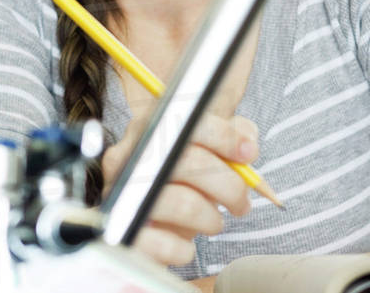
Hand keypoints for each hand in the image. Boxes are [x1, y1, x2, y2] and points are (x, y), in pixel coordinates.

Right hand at [102, 112, 258, 266]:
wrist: (139, 221)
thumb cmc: (178, 183)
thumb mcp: (205, 151)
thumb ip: (229, 133)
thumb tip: (246, 140)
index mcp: (148, 131)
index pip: (186, 121)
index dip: (224, 136)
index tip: (247, 154)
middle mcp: (128, 157)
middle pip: (190, 161)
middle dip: (229, 186)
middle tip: (241, 203)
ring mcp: (122, 194)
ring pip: (182, 203)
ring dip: (211, 218)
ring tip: (213, 223)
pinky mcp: (123, 231)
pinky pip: (164, 243)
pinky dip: (184, 248)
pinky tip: (185, 244)